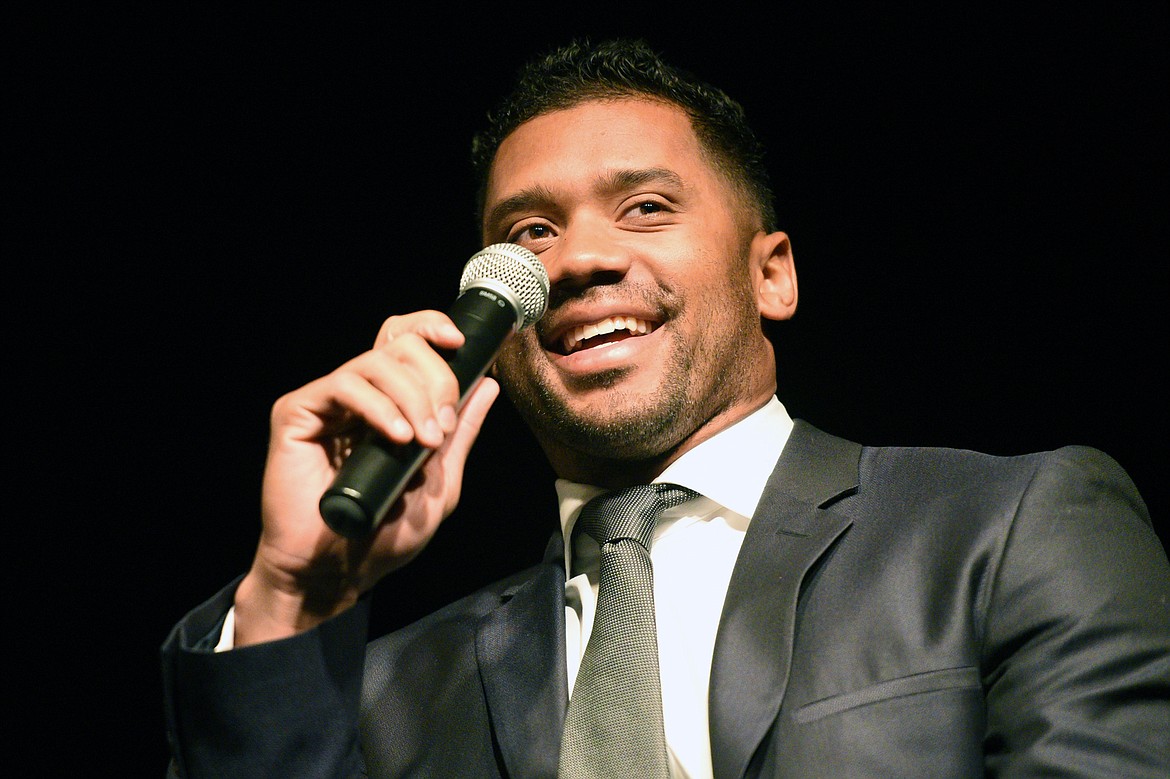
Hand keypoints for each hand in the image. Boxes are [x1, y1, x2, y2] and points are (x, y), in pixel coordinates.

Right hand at [233, 310, 499, 645]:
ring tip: (422, 441)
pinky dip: (379, 407)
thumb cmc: (383, 534)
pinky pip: (343, 385)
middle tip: (442, 426)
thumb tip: (488, 385)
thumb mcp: (440, 482)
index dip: (432, 328)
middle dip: (435, 377)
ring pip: (376, 361)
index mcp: (389, 402)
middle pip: (398, 343)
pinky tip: (397, 437)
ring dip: (412, 397)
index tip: (461, 343)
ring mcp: (326, 401)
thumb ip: (461, 433)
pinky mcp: (296, 412)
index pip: (407, 341)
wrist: (336, 571)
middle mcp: (358, 394)